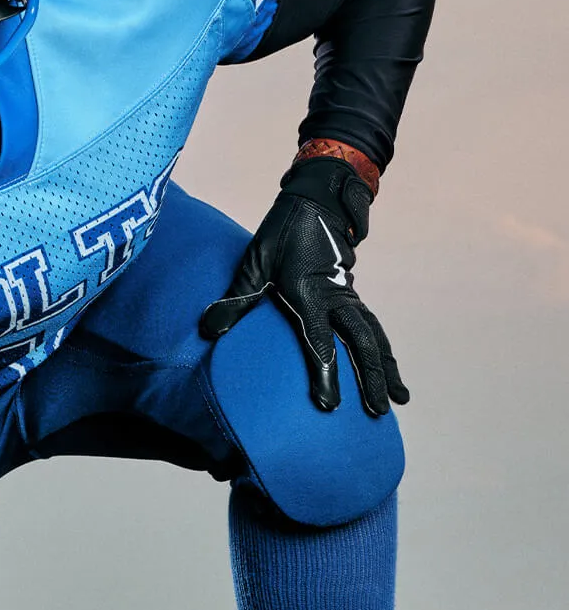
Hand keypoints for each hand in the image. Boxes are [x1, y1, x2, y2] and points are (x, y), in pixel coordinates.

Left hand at [199, 156, 408, 415]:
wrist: (319, 197)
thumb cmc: (282, 230)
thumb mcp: (254, 261)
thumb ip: (236, 299)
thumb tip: (209, 331)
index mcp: (310, 293)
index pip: (320, 343)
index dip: (325, 376)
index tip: (328, 406)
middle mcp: (336, 296)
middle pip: (362, 343)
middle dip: (372, 378)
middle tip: (380, 412)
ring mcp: (348, 294)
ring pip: (374, 336)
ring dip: (387, 368)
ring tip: (399, 398)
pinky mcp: (351, 291)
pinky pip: (372, 326)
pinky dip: (383, 349)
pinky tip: (389, 368)